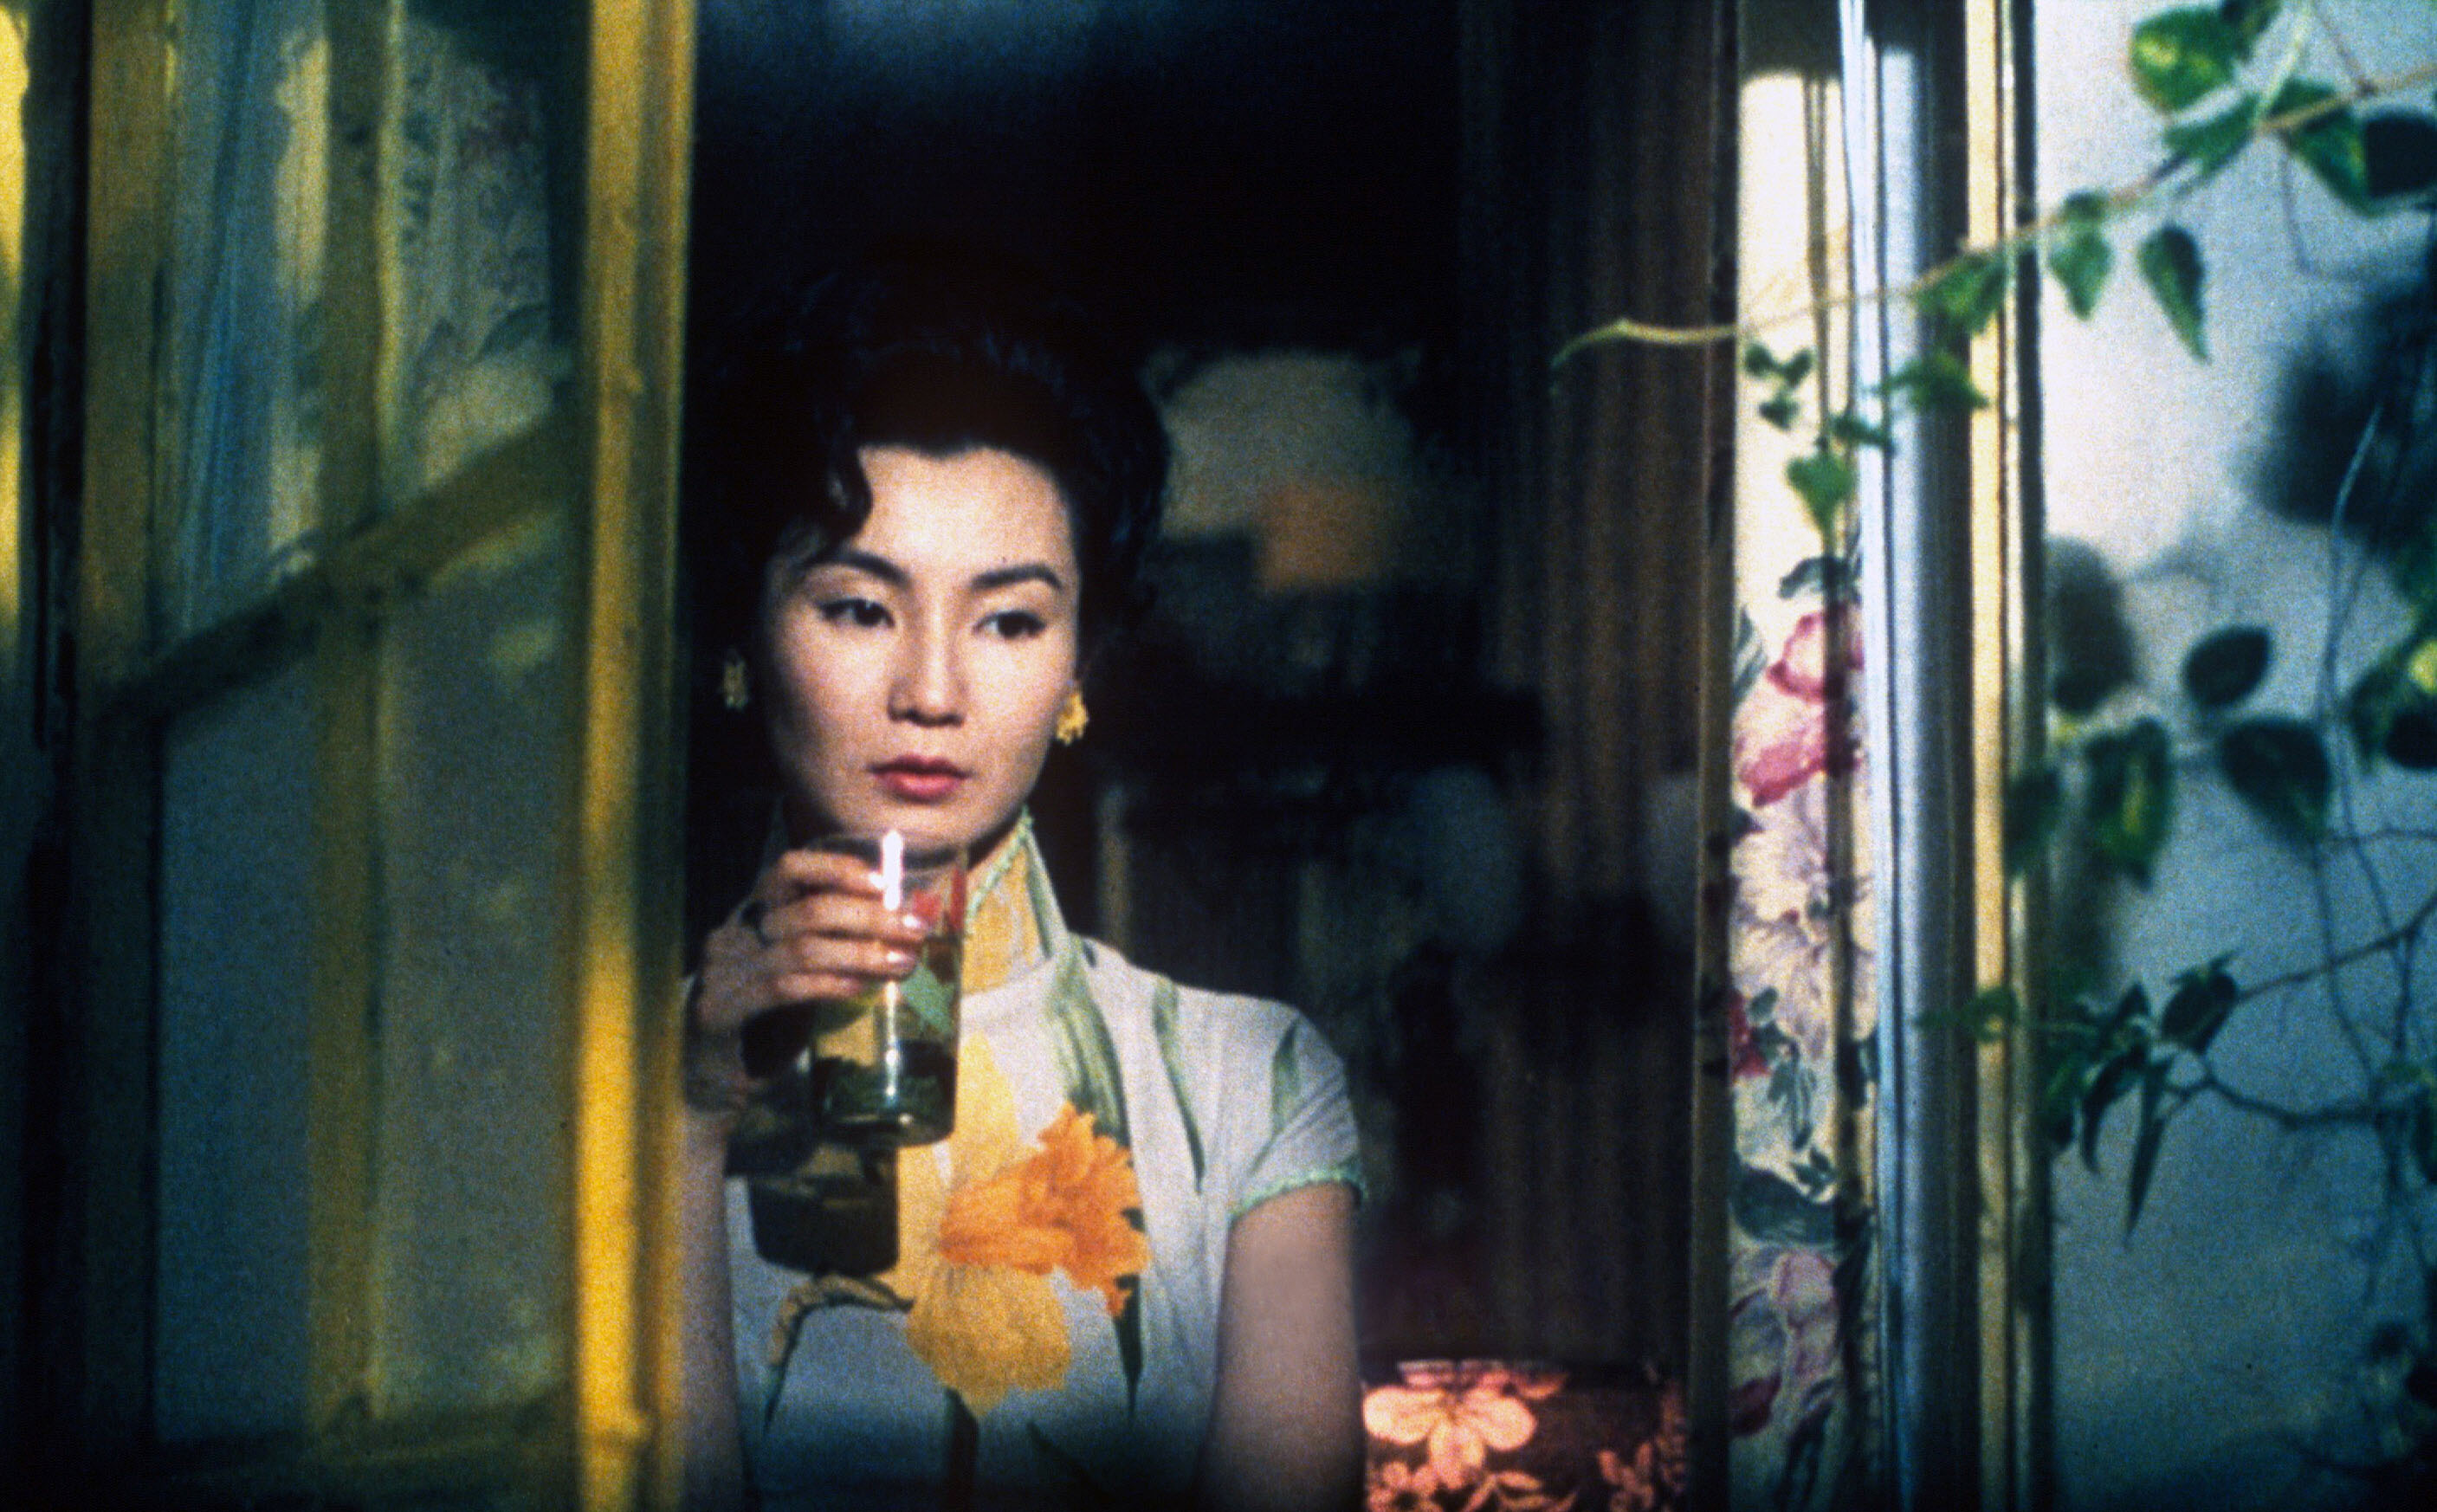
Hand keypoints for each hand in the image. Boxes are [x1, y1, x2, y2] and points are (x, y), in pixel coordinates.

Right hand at [683, 848, 929, 1115]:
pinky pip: (783, 989)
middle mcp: (733, 935)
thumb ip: (831, 947)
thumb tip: (898, 924)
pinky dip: (828, 984)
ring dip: (861, 953)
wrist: (710, 1083)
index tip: (885, 884)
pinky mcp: (719, 1010)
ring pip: (802, 949)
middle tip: (915, 930)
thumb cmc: (764, 1024)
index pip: (788, 869)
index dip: (837, 869)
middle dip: (869, 917)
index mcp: (750, 916)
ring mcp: (722, 972)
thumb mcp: (798, 975)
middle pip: (808, 910)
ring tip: (902, 963)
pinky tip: (860, 987)